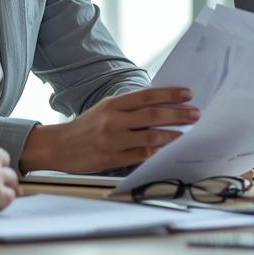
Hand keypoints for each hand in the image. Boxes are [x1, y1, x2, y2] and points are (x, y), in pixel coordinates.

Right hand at [19, 88, 199, 173]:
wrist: (58, 146)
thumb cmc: (86, 126)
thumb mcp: (105, 109)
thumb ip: (129, 108)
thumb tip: (161, 106)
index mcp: (112, 105)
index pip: (146, 96)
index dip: (169, 94)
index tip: (187, 94)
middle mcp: (113, 121)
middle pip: (152, 116)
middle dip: (178, 115)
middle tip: (195, 115)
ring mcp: (113, 141)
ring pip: (149, 137)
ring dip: (172, 135)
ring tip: (186, 133)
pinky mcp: (112, 159)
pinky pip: (140, 156)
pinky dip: (156, 152)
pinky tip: (167, 150)